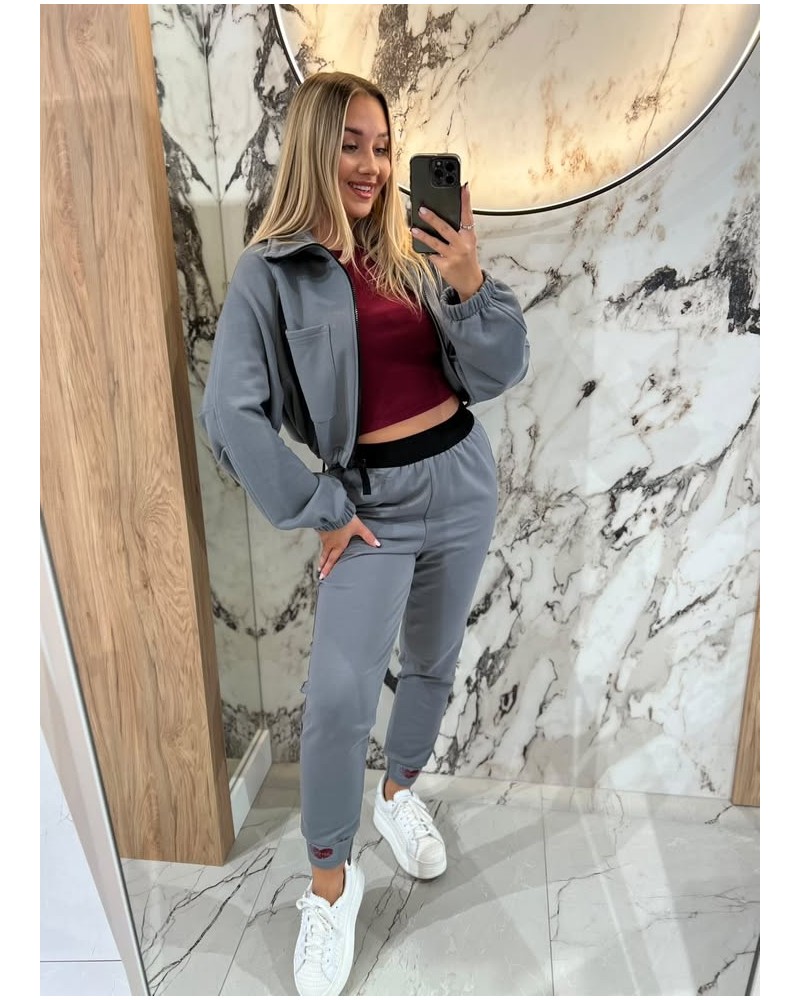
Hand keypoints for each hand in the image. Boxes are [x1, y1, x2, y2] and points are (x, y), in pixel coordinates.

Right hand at [317, 515, 380, 579]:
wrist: (332, 510)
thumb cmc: (345, 519)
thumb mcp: (359, 527)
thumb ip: (368, 536)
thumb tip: (377, 545)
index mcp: (339, 545)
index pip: (333, 559)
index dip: (328, 568)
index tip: (323, 576)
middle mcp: (330, 543)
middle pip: (325, 557)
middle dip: (323, 566)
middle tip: (320, 574)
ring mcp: (324, 537)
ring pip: (323, 549)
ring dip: (321, 558)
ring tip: (319, 563)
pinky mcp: (321, 530)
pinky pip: (321, 540)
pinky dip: (321, 545)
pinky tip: (322, 543)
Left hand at [411, 183, 483, 300]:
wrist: (470, 282)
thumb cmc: (467, 259)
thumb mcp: (468, 242)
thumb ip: (460, 229)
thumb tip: (444, 212)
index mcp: (469, 236)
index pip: (468, 215)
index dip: (465, 201)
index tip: (463, 187)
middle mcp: (462, 245)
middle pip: (446, 228)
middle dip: (433, 218)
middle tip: (422, 209)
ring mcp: (453, 256)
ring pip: (435, 243)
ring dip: (423, 235)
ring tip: (413, 228)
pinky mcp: (444, 266)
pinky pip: (431, 255)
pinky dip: (425, 249)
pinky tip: (418, 244)